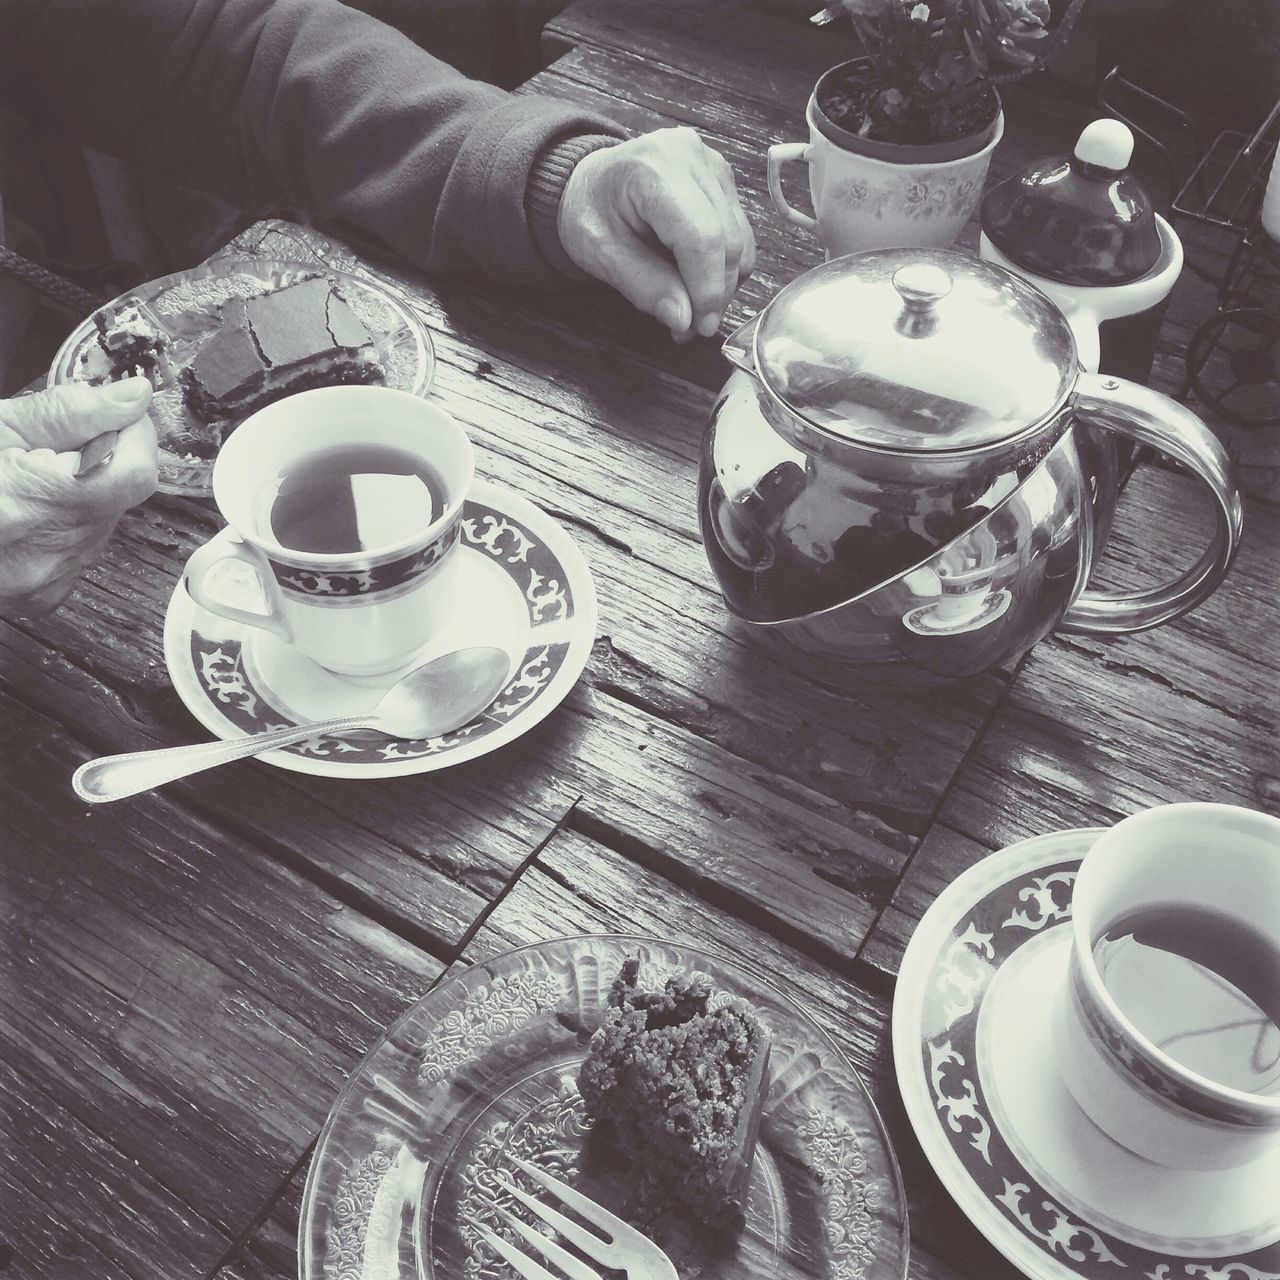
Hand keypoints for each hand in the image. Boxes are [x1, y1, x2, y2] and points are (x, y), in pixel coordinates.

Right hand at [0, 378, 158, 618]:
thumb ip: (68, 412)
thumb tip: (133, 396)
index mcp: (36, 502)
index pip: (138, 471)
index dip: (134, 436)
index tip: (115, 417)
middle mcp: (48, 552)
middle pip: (121, 498)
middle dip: (101, 463)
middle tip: (52, 447)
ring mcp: (47, 579)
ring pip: (103, 525)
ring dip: (82, 496)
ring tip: (28, 481)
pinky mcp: (43, 595)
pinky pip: (79, 554)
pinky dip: (64, 528)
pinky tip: (26, 513)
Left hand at [557, 127, 755, 341]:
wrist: (589, 182)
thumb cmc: (589, 212)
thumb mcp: (601, 254)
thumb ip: (644, 286)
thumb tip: (685, 319)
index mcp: (654, 168)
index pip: (702, 237)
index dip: (708, 289)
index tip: (700, 326)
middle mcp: (691, 157)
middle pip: (727, 240)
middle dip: (715, 294)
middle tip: (689, 327)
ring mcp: (711, 164)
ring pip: (740, 240)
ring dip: (723, 284)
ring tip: (691, 307)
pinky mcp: (722, 178)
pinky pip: (739, 233)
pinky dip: (725, 267)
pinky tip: (698, 281)